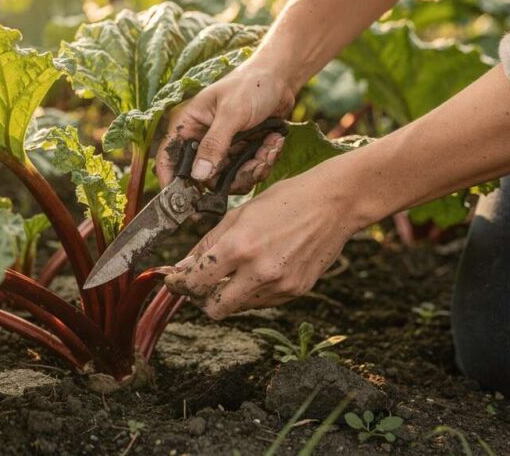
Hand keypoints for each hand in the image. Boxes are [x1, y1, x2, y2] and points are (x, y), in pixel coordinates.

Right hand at [156, 63, 293, 192]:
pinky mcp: (241, 153)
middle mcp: (202, 141)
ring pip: (230, 180)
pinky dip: (264, 161)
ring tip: (269, 146)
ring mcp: (223, 149)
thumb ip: (215, 144)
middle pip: (205, 178)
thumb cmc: (251, 85)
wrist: (280, 79)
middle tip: (256, 161)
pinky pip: (248, 173)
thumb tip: (198, 175)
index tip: (185, 201)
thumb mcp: (232, 113)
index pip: (169, 158)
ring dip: (253, 168)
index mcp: (189, 126)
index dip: (172, 181)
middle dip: (234, 175)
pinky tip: (273, 142)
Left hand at [164, 168, 356, 318]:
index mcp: (239, 247)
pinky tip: (260, 268)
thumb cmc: (285, 200)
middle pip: (214, 309)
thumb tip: (183, 266)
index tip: (174, 281)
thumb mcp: (239, 213)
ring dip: (229, 294)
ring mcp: (280, 285)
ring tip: (236, 269)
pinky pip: (263, 301)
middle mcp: (259, 272)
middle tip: (201, 282)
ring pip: (239, 307)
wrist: (335, 203)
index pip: (196, 282)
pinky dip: (253, 291)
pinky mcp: (296, 291)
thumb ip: (208, 243)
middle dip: (202, 298)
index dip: (178, 285)